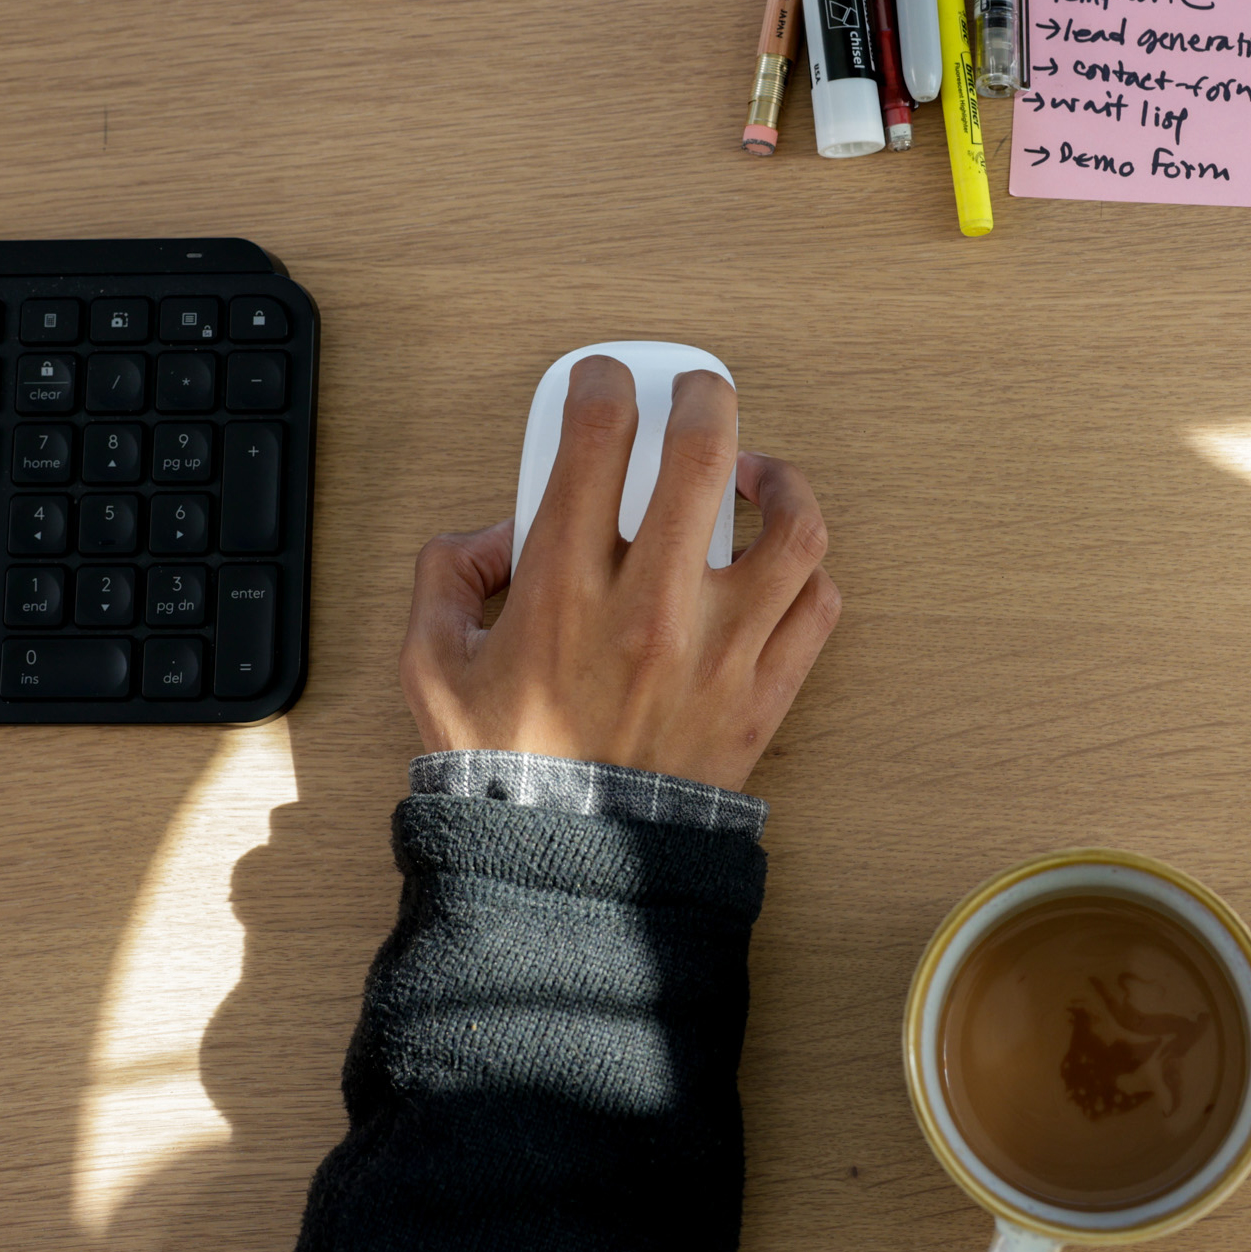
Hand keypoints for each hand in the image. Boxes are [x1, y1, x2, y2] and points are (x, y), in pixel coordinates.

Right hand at [399, 356, 839, 791]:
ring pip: (792, 529)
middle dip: (701, 397)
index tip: (602, 383)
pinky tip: (779, 557)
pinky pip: (818, 607)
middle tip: (694, 391)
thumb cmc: (502, 771)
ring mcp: (719, 650)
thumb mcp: (432, 667)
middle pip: (702, 454)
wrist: (568, 868)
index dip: (600, 385)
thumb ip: (444, 579)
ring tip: (757, 472)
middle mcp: (649, 607)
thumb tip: (491, 534)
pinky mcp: (764, 693)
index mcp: (563, 588)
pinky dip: (809, 568)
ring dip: (783, 481)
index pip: (595, 439)